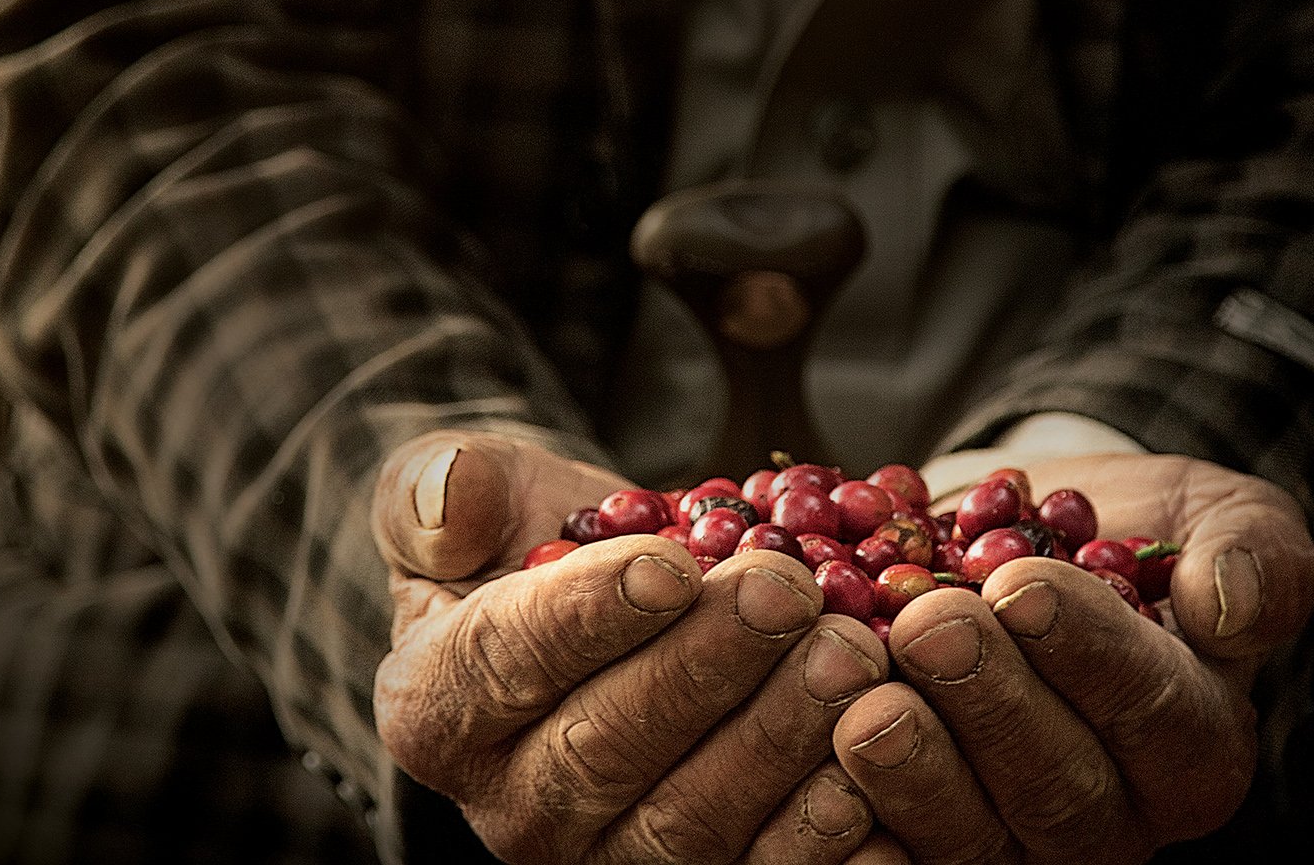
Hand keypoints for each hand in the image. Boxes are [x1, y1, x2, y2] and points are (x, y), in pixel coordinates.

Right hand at [369, 431, 893, 863]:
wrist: (624, 608)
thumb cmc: (543, 544)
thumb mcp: (480, 491)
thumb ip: (442, 487)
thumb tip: (447, 500)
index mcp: (437, 707)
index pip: (499, 666)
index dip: (587, 617)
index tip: (672, 563)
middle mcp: (511, 807)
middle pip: (603, 752)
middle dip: (705, 668)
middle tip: (789, 592)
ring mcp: (607, 858)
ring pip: (688, 824)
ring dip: (777, 739)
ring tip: (851, 651)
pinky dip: (824, 830)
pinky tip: (876, 755)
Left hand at [833, 453, 1313, 862]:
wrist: (1007, 546)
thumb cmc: (1123, 532)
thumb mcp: (1217, 514)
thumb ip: (1253, 554)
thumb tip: (1229, 605)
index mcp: (1195, 745)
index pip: (1154, 714)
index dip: (1087, 653)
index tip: (1021, 584)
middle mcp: (1110, 815)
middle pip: (1056, 791)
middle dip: (988, 704)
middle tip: (927, 624)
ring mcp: (1009, 842)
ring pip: (967, 838)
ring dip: (910, 765)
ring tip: (859, 690)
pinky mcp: (919, 841)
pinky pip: (884, 855)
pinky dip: (841, 813)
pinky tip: (805, 754)